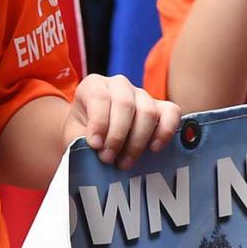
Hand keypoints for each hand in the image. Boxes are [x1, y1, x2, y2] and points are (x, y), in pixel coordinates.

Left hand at [64, 74, 179, 169]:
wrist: (97, 139)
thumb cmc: (84, 136)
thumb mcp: (74, 137)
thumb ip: (80, 141)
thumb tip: (95, 151)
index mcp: (93, 86)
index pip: (99, 97)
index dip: (99, 123)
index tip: (95, 145)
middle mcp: (119, 85)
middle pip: (125, 104)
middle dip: (117, 136)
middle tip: (109, 159)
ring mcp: (142, 94)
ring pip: (147, 111)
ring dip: (137, 141)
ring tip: (125, 162)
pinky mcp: (161, 107)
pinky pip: (172, 112)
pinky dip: (165, 131)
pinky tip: (154, 149)